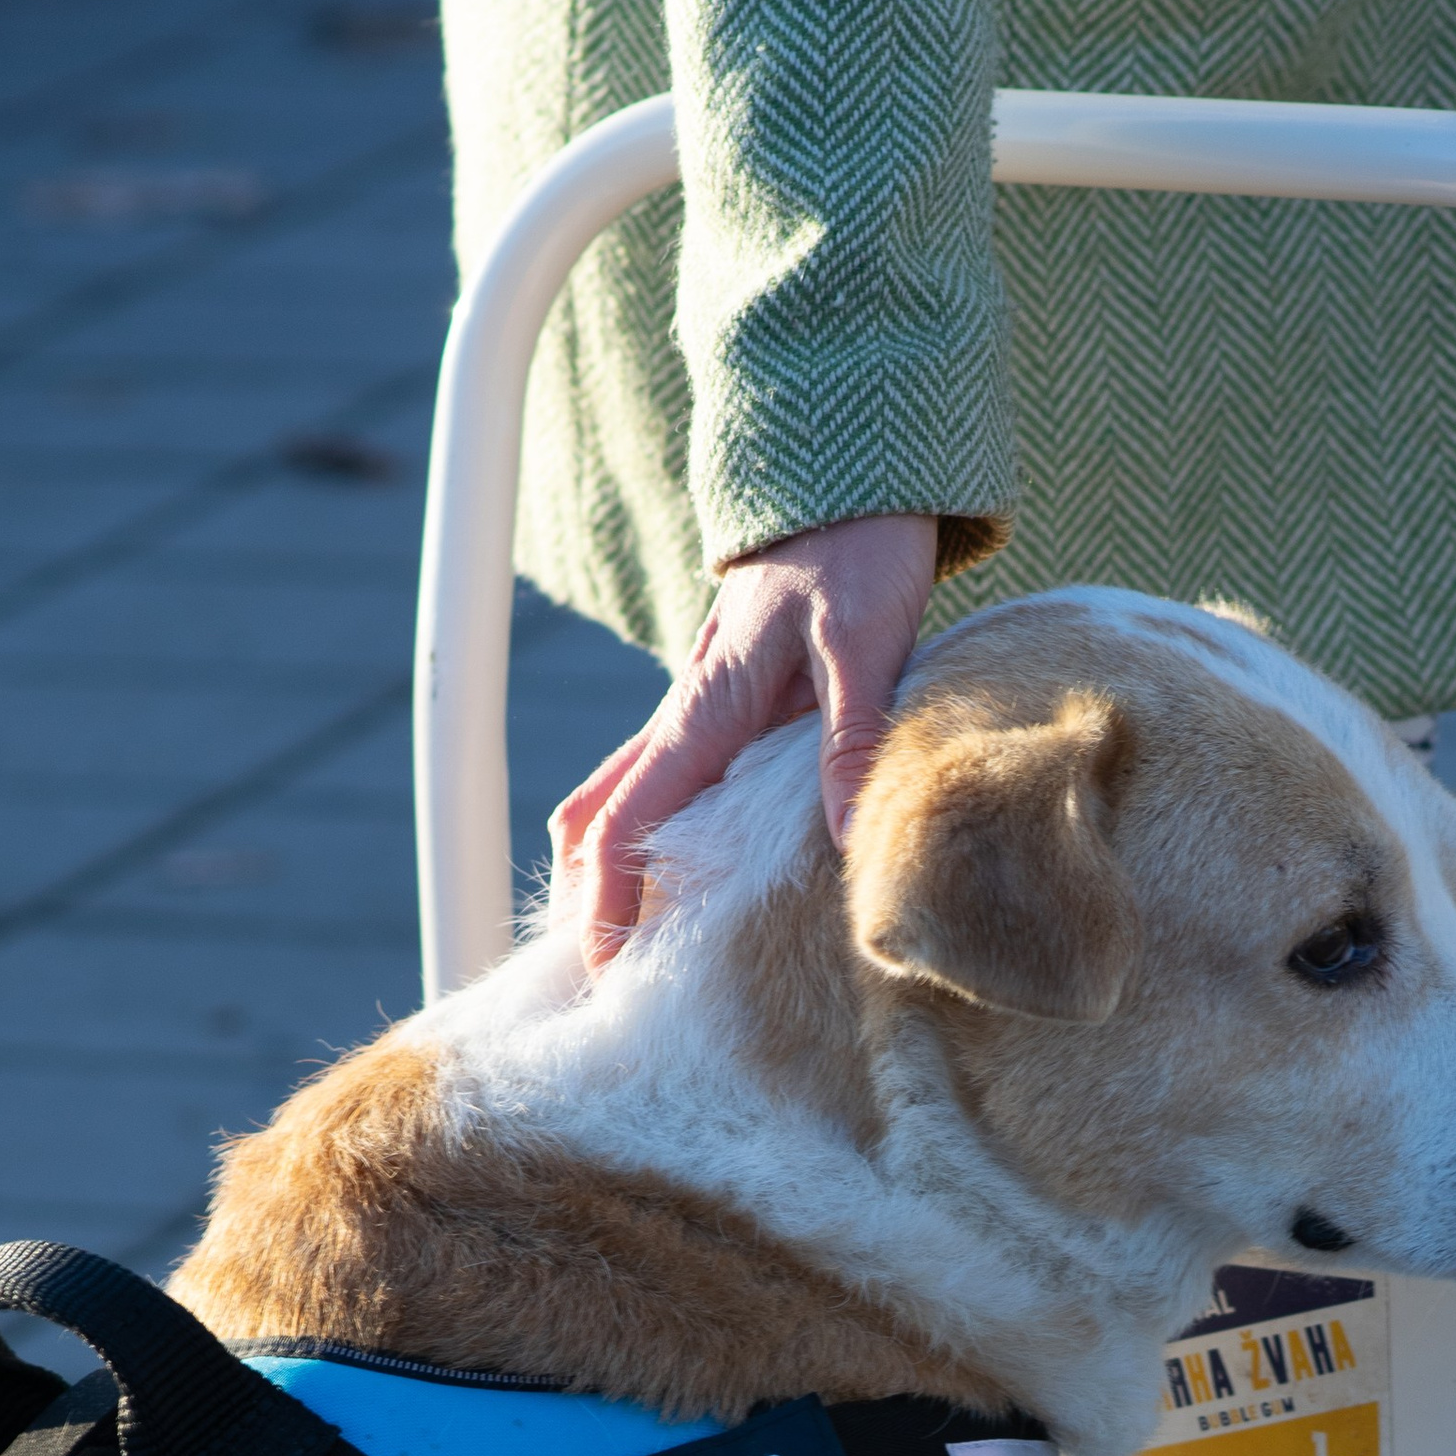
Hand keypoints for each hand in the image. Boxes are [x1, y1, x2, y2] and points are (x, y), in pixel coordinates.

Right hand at [549, 511, 938, 968]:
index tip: (607, 975)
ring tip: (644, 951)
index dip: (604, 908)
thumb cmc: (859, 549)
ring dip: (616, 872)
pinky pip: (671, 785)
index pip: (620, 829)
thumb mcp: (868, 642)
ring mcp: (701, 712)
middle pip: (597, 823)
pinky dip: (659, 838)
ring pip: (625, 802)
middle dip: (587, 901)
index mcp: (703, 713)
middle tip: (608, 981)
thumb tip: (844, 840)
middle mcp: (686, 719)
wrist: (850, 474)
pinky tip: (699, 883)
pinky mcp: (729, 708)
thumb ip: (851, 739)